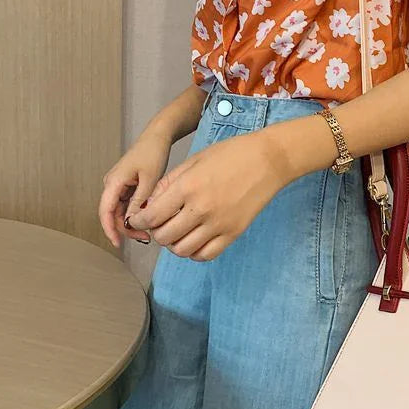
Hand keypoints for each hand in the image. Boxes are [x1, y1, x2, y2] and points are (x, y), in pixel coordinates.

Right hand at [99, 130, 172, 247]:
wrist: (157, 137)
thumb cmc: (153, 153)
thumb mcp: (149, 179)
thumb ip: (139, 201)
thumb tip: (131, 222)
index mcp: (114, 181)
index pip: (105, 211)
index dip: (109, 229)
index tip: (118, 244)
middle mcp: (112, 184)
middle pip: (111, 213)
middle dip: (125, 228)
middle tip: (143, 238)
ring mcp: (118, 184)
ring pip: (119, 210)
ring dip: (130, 222)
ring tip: (147, 232)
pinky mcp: (126, 184)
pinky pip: (126, 203)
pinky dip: (134, 213)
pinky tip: (146, 220)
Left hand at [125, 128, 291, 260]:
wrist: (269, 160)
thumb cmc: (232, 154)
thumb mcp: (194, 160)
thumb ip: (169, 183)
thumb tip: (149, 204)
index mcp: (188, 187)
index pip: (151, 217)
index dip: (139, 221)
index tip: (140, 219)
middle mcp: (201, 209)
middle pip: (164, 237)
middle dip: (156, 233)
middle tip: (160, 224)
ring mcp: (219, 224)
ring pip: (182, 250)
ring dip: (174, 244)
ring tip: (178, 232)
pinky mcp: (234, 232)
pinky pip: (206, 254)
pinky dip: (194, 252)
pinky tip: (194, 239)